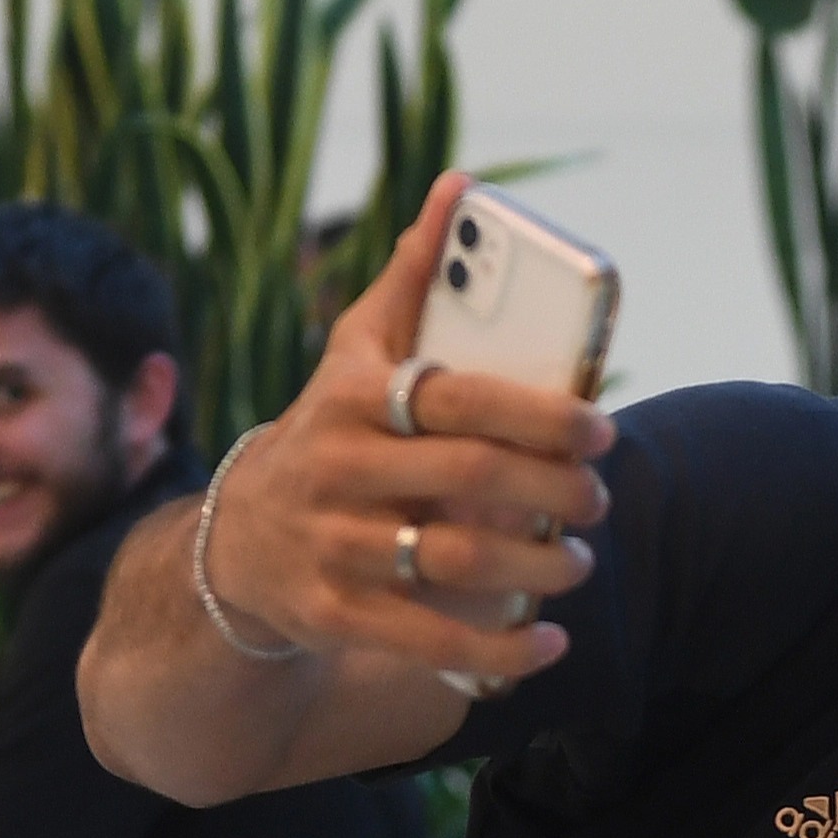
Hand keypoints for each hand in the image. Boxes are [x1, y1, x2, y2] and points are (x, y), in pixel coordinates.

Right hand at [193, 168, 613, 687]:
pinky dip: (499, 649)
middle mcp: (336, 468)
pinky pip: (427, 638)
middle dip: (552, 493)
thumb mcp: (354, 353)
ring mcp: (332, 545)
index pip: (456, 396)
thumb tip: (463, 187)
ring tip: (578, 561)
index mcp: (352, 396)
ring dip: (536, 567)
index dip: (539, 413)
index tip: (602, 428)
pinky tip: (548, 643)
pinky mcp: (333, 614)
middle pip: (468, 479)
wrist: (234, 543)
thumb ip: (415, 280)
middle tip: (598, 500)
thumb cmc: (328, 432)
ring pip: (453, 560)